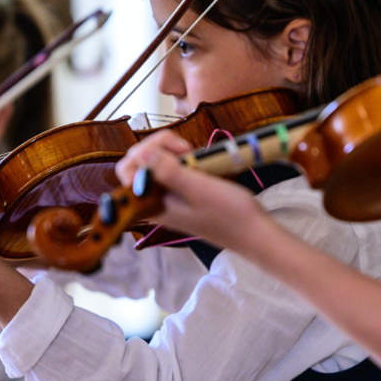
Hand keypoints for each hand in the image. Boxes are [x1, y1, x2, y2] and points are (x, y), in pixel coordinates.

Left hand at [113, 131, 272, 250]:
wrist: (253, 233)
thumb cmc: (229, 213)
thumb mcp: (199, 188)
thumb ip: (168, 172)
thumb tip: (142, 153)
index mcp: (153, 204)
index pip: (127, 169)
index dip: (146, 150)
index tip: (175, 151)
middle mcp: (155, 202)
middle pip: (138, 163)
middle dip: (158, 148)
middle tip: (185, 150)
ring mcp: (167, 199)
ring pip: (154, 165)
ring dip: (170, 153)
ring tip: (193, 156)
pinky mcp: (179, 196)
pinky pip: (169, 172)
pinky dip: (180, 161)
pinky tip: (197, 164)